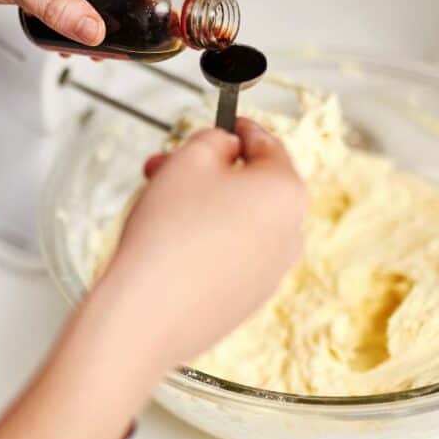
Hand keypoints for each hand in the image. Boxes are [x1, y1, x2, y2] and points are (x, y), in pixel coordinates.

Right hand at [97, 118, 307, 368]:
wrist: (146, 313)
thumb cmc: (168, 232)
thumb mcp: (190, 159)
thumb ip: (214, 140)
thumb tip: (226, 148)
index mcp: (286, 191)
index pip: (268, 145)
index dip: (239, 129)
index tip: (225, 125)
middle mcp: (291, 233)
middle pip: (252, 187)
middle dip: (211, 172)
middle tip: (169, 167)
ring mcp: (272, 272)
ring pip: (242, 223)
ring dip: (206, 207)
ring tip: (159, 206)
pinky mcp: (248, 301)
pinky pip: (232, 258)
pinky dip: (208, 244)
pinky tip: (170, 246)